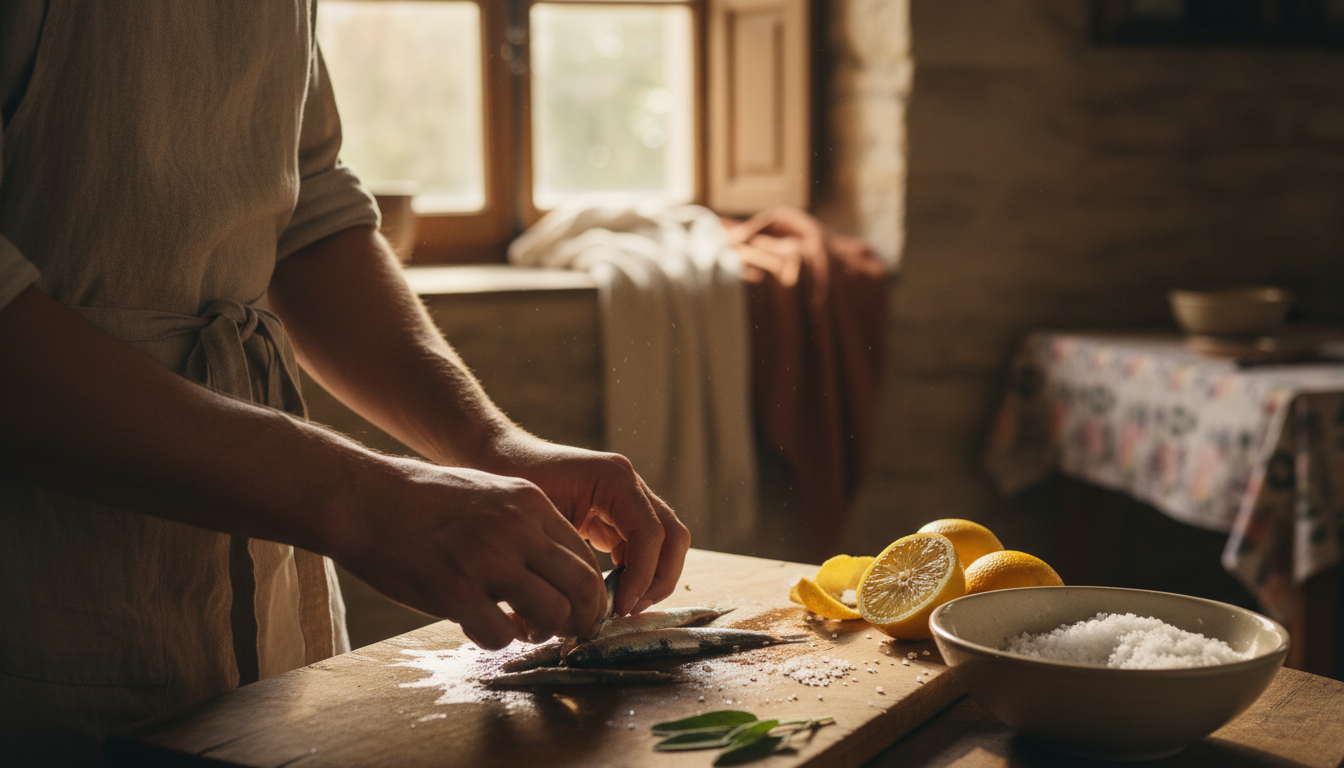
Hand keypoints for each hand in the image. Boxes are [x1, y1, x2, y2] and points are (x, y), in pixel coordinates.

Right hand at [330, 457, 607, 649]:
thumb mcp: (491, 493)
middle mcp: (516, 529)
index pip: (584, 556)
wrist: (363, 499)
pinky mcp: (454, 591)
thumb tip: (556, 571)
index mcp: (529, 502)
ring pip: (552, 614)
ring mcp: (486, 560)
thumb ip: (527, 527)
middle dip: (584, 618)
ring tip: (524, 630)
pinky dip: (497, 640)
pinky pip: (500, 635)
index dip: (590, 591)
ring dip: (544, 632)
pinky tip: (482, 627)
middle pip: (582, 587)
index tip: (582, 608)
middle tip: (571, 632)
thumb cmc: (423, 501)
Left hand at [470, 433, 690, 616]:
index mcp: (614, 478)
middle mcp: (629, 484)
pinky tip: (610, 594)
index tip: (619, 607)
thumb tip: (592, 605)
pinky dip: (637, 573)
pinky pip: (644, 546)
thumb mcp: (540, 520)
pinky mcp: (617, 513)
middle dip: (658, 579)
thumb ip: (572, 558)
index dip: (642, 576)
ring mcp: (627, 497)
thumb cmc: (511, 482)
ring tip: (620, 607)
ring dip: (651, 578)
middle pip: (673, 537)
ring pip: (666, 543)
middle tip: (628, 610)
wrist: (495, 456)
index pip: (650, 534)